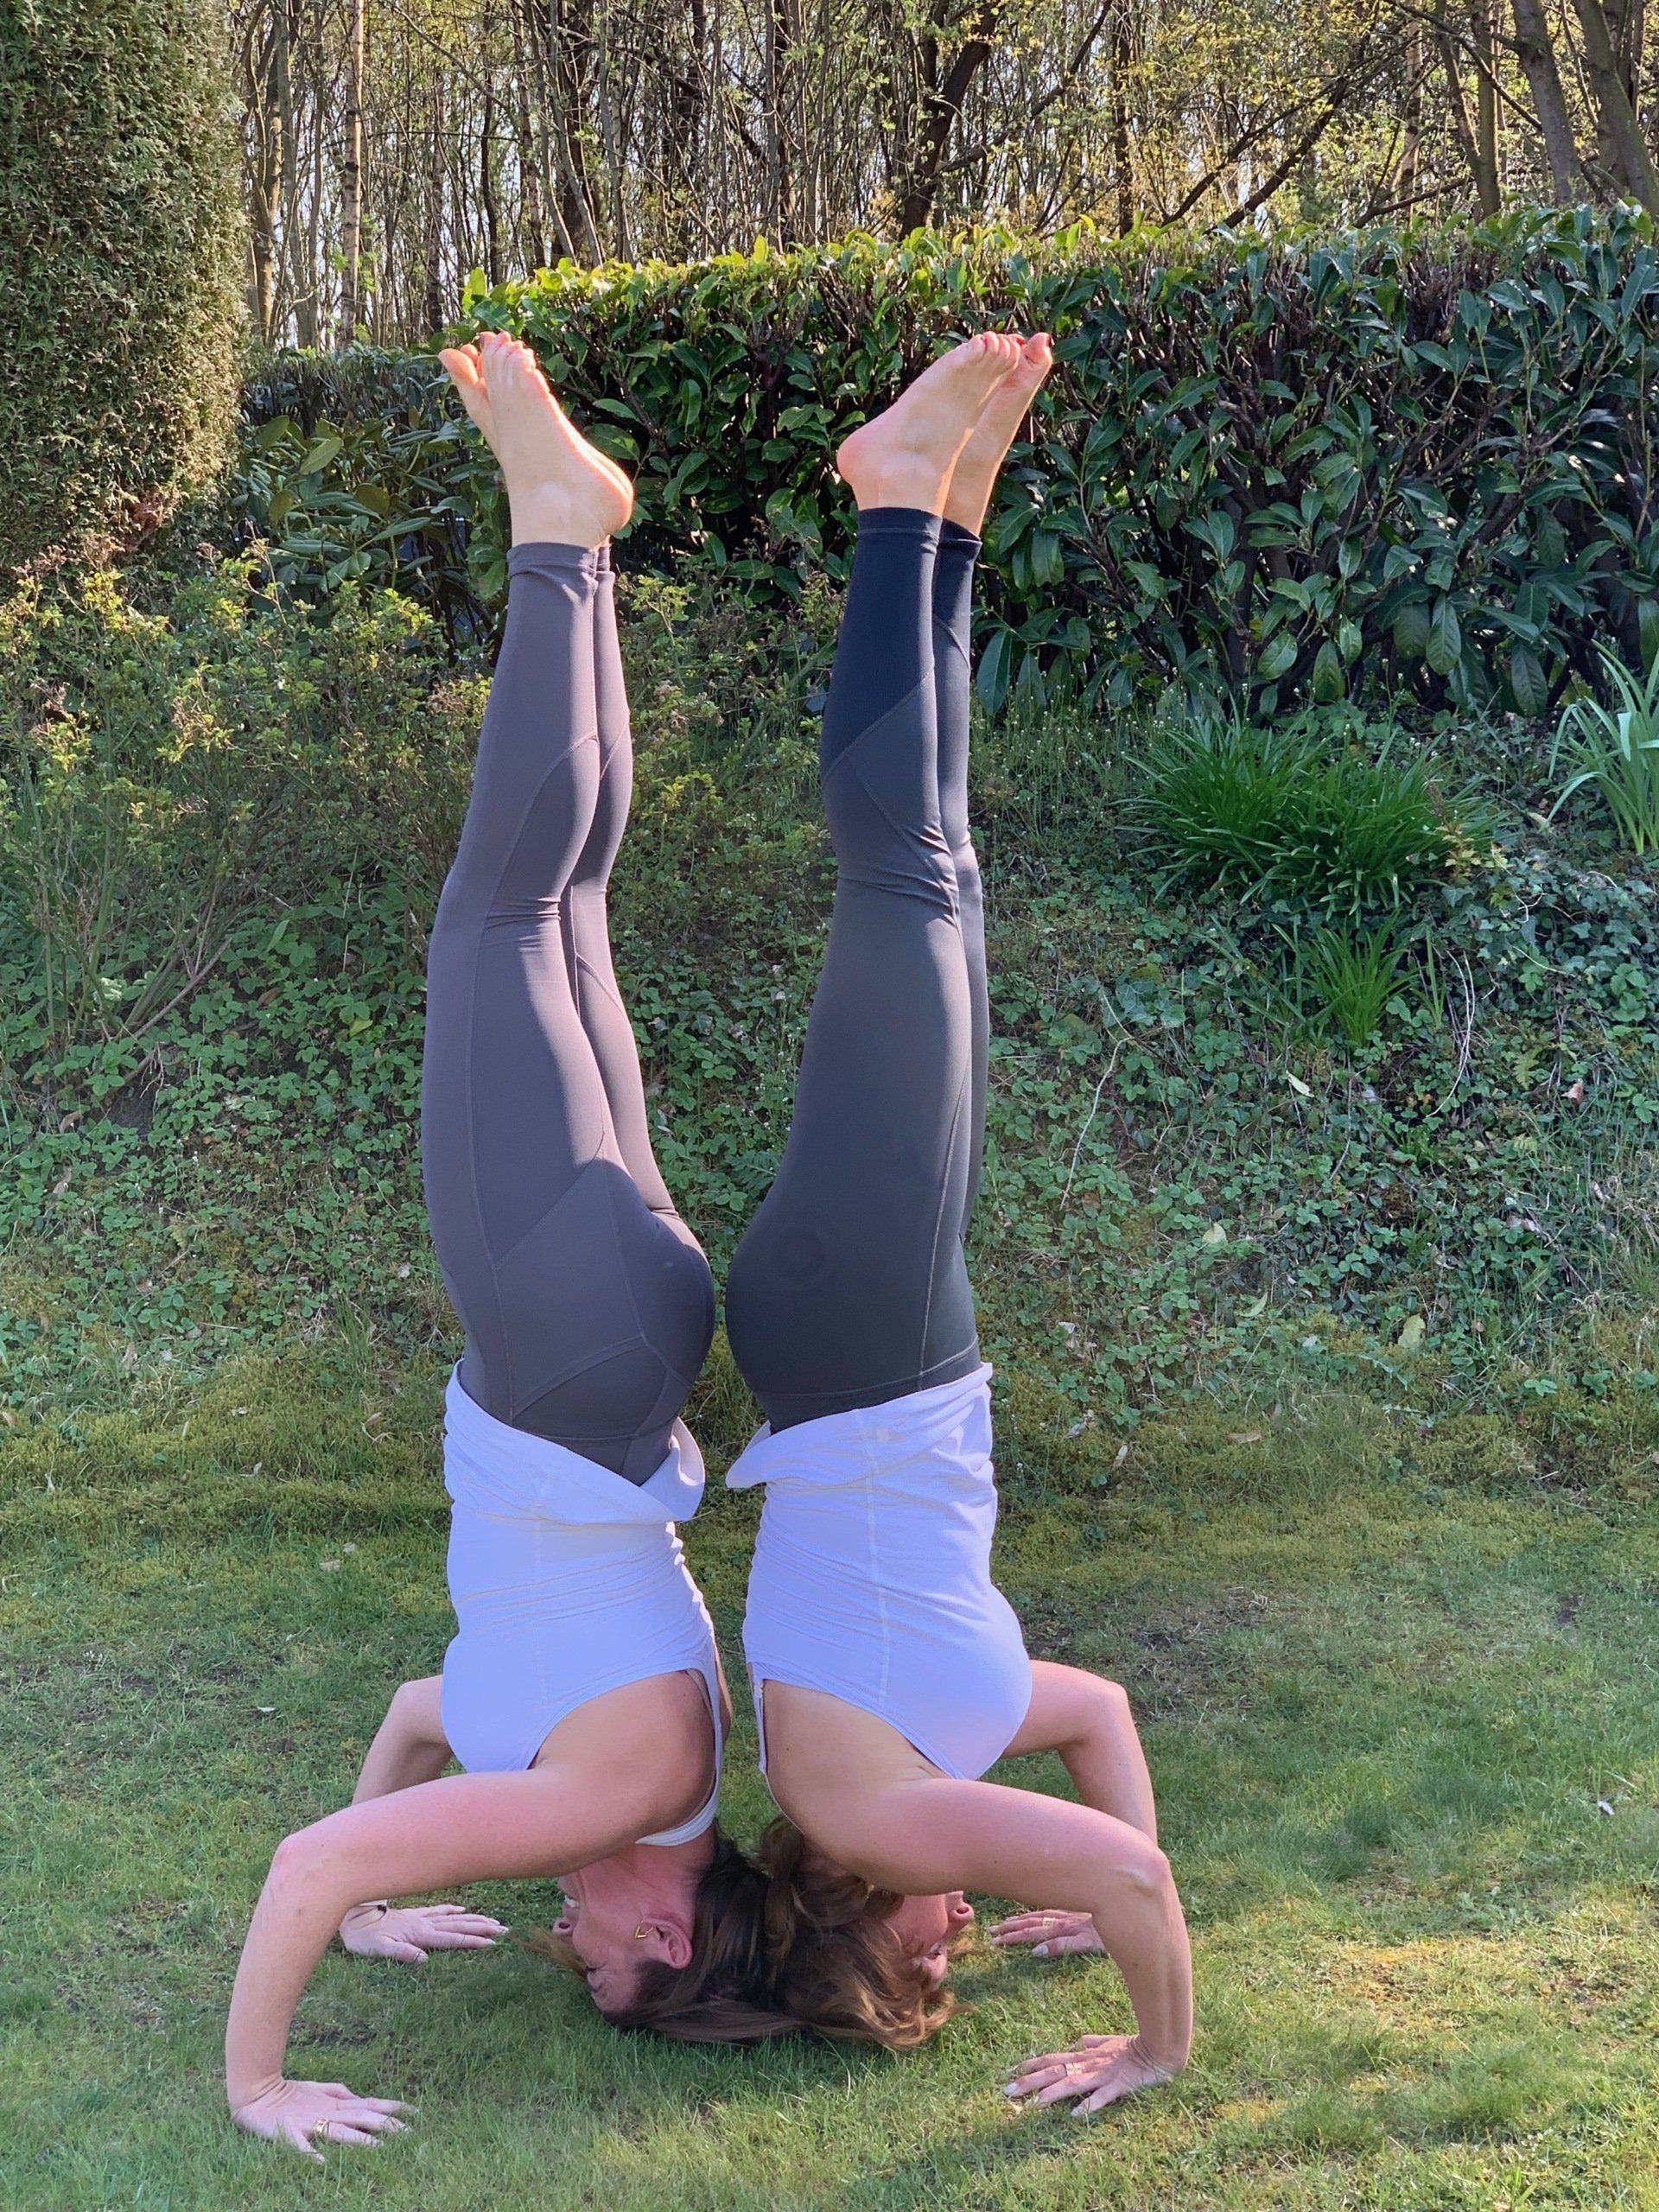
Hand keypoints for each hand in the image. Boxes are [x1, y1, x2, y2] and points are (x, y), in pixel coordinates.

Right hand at [230, 2077, 410, 2160]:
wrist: (255, 2093)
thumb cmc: (289, 2093)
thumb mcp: (319, 2089)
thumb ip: (341, 2092)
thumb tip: (361, 2096)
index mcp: (336, 2104)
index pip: (370, 2105)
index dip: (393, 2108)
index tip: (416, 2112)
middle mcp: (327, 2113)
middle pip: (362, 2118)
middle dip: (386, 2126)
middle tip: (410, 2134)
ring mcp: (309, 2124)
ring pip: (339, 2132)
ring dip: (359, 2141)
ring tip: (379, 2149)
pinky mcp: (289, 2134)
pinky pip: (301, 2147)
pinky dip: (310, 2155)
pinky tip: (322, 2164)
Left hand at [339, 1899, 505, 1961]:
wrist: (354, 1916)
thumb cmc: (364, 1937)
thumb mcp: (379, 1950)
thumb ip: (402, 1953)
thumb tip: (423, 1959)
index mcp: (420, 1934)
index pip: (452, 1939)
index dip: (472, 1941)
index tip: (492, 1943)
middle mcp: (424, 1924)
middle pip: (459, 1926)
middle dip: (482, 1928)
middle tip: (504, 1930)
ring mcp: (420, 1918)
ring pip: (454, 1918)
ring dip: (474, 1920)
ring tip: (493, 1921)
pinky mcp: (414, 1915)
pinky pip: (439, 1911)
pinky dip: (453, 1911)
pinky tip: (463, 1910)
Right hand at [988, 1908, 1103, 1956]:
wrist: (1128, 1908)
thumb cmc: (1110, 1933)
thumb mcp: (1087, 1943)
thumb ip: (1062, 1946)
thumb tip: (1035, 1951)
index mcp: (1063, 1926)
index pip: (1032, 1932)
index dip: (1014, 1937)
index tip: (996, 1941)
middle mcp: (1063, 1918)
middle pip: (1033, 1924)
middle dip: (1011, 1929)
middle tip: (990, 1934)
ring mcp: (1070, 1913)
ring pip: (1039, 1916)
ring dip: (1020, 1920)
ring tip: (1003, 1923)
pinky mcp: (1078, 1911)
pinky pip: (1051, 1910)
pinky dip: (1037, 1913)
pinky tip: (1032, 1914)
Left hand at [1002, 2033, 1180, 2117]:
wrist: (1159, 2049)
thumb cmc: (1133, 2048)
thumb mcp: (1109, 2043)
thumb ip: (1093, 2042)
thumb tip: (1079, 2041)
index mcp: (1084, 2056)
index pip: (1052, 2059)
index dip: (1030, 2064)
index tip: (1009, 2071)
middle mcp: (1088, 2065)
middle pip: (1054, 2072)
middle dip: (1030, 2082)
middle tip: (1007, 2092)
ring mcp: (1102, 2076)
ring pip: (1072, 2084)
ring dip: (1051, 2094)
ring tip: (1032, 2105)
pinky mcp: (1119, 2086)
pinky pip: (1103, 2097)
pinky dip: (1089, 2104)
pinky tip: (1077, 2114)